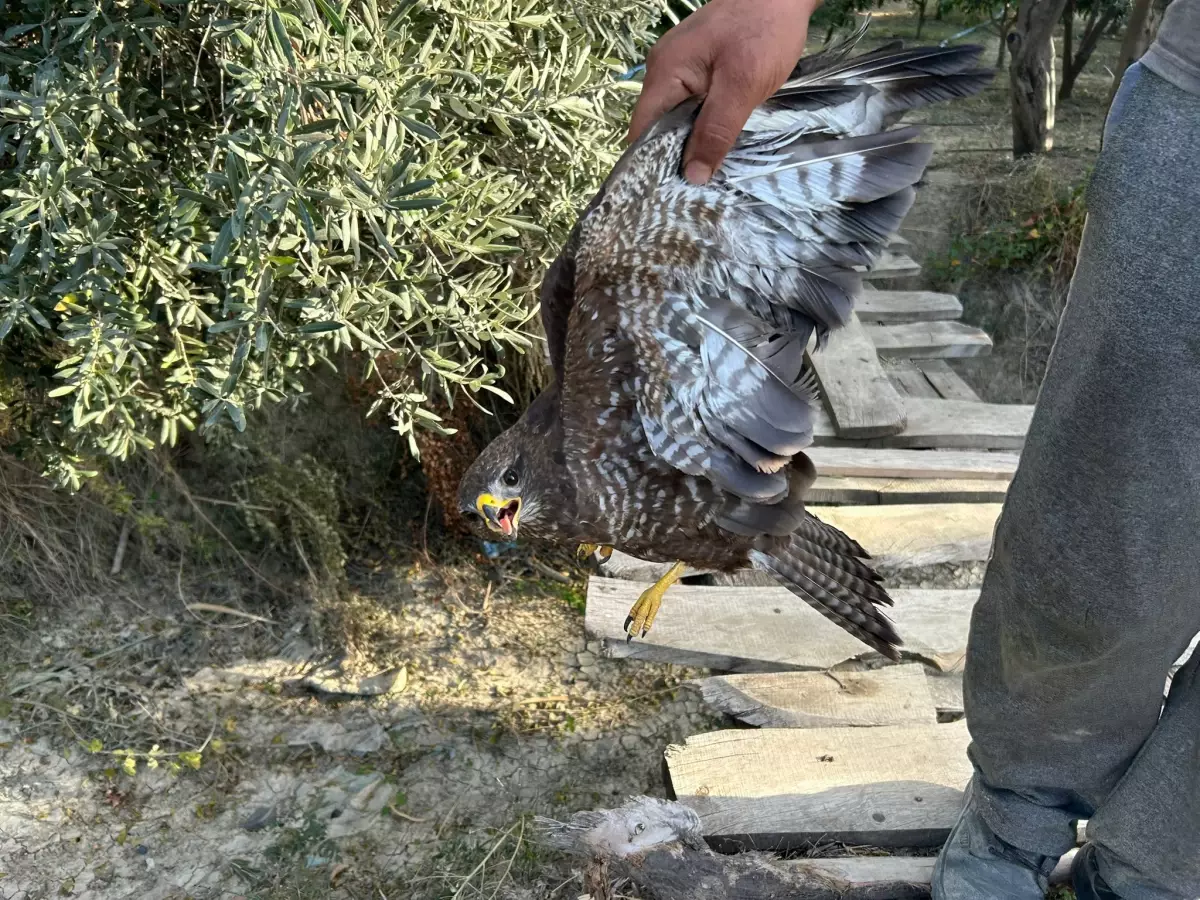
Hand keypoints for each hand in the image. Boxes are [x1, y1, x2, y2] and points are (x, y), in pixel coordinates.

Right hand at [628, 0, 818, 184]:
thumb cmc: (764, 31)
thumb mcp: (742, 86)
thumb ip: (716, 131)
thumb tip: (692, 175)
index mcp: (664, 72)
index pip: (643, 130)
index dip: (651, 163)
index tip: (668, 193)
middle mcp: (663, 69)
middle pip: (657, 126)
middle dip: (673, 157)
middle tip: (694, 190)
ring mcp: (680, 66)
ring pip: (676, 116)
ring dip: (690, 142)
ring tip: (705, 174)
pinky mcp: (699, 65)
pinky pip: (691, 103)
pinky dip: (701, 125)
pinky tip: (717, 142)